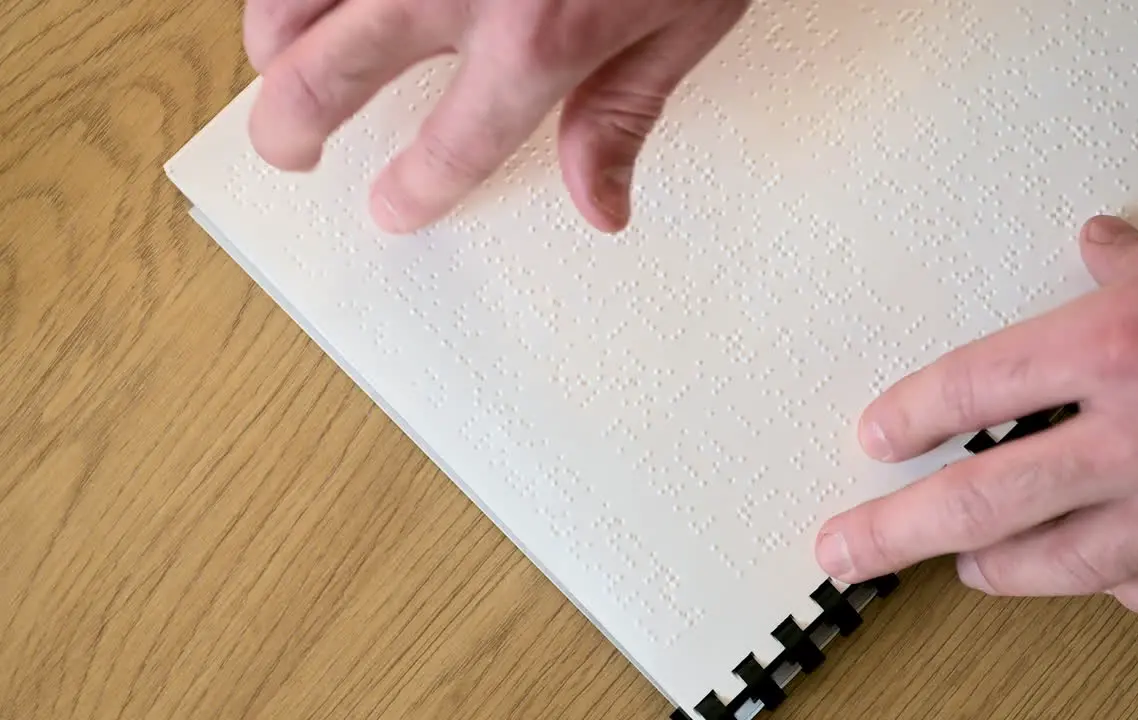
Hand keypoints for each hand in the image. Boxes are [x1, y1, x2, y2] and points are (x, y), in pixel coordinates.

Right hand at [242, 0, 746, 233]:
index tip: (396, 204)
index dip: (413, 190)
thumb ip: (624, 111)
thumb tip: (601, 203)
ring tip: (282, 62)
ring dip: (275, 43)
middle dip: (290, 131)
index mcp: (535, 39)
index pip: (449, 148)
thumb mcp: (685, 18)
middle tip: (293, 148)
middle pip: (326, 80)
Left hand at [817, 189, 1137, 620]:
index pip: (975, 389)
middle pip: (985, 499)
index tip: (874, 440)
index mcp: (1128, 343)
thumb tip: (1102, 246)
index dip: (911, 417)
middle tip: (847, 551)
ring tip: (961, 568)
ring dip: (999, 569)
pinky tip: (1100, 582)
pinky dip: (1123, 589)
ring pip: (1065, 562)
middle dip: (898, 532)